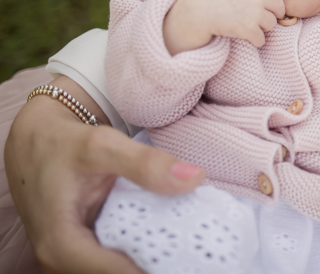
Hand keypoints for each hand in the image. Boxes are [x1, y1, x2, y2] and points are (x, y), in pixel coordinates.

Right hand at [5, 76, 205, 273]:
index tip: (192, 257)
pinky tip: (174, 235)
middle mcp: (63, 260)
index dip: (155, 268)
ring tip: (193, 243)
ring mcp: (75, 256)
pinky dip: (147, 248)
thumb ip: (145, 164)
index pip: (117, 273)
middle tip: (200, 251)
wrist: (36, 142)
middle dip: (159, 263)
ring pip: (121, 269)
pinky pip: (119, 257)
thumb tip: (194, 178)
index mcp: (61, 244)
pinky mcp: (86, 248)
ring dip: (154, 258)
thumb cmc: (62, 144)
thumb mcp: (102, 145)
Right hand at [163, 0, 290, 53]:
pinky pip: (262, 39)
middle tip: (263, 17)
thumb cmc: (211, 0)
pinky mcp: (249, 28)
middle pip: (280, 6)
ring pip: (272, 24)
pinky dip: (256, 41)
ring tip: (248, 26)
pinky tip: (246, 37)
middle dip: (274, 13)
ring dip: (263, 28)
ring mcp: (253, 12)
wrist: (196, 13)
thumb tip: (265, 3)